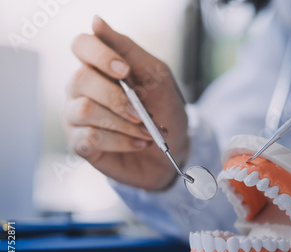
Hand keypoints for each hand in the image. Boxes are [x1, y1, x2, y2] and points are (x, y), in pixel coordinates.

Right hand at [65, 16, 187, 190]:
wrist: (173, 149)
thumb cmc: (164, 109)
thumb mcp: (156, 76)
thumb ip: (128, 49)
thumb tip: (96, 22)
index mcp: (98, 67)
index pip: (81, 45)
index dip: (100, 55)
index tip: (125, 70)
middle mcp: (81, 89)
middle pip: (81, 80)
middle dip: (118, 98)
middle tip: (142, 113)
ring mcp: (77, 116)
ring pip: (86, 110)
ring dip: (124, 123)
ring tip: (146, 132)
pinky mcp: (80, 144)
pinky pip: (90, 138)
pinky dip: (121, 141)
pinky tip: (138, 143)